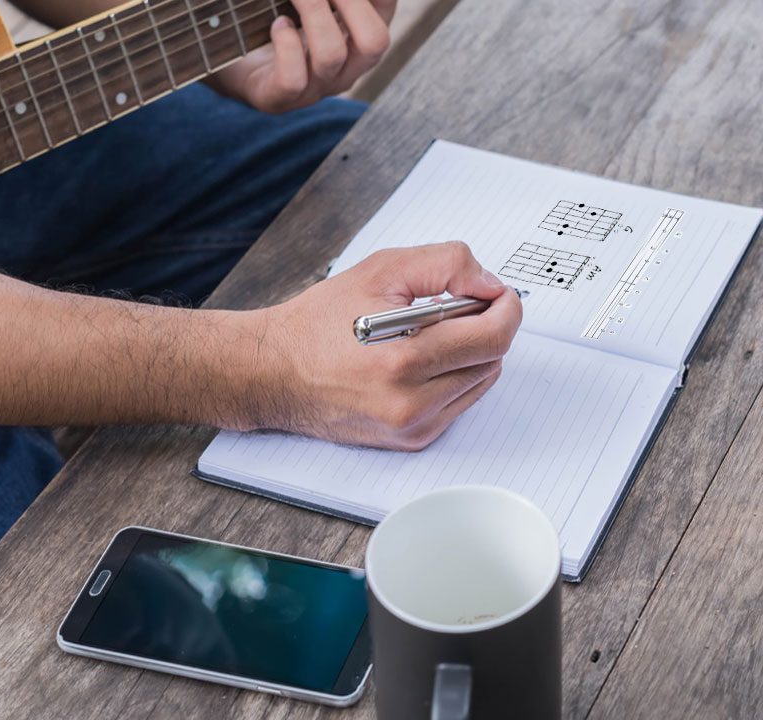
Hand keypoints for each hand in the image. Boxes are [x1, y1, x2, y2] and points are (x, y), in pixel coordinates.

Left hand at [207, 0, 394, 112]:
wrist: (243, 68)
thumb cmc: (284, 27)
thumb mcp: (315, 7)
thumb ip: (327, 0)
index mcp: (361, 41)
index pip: (385, 8)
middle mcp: (347, 70)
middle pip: (374, 42)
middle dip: (350, 1)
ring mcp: (315, 89)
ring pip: (332, 55)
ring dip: (314, 13)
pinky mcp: (280, 99)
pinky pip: (293, 78)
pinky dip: (285, 43)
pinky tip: (278, 24)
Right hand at [244, 242, 521, 449]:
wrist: (272, 373)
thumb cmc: (316, 324)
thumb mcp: (379, 272)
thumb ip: (445, 265)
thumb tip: (488, 284)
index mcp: (404, 360)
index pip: (494, 337)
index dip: (505, 308)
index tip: (495, 293)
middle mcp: (412, 403)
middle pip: (493, 359)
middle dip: (484, 326)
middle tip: (452, 308)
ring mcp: (413, 427)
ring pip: (480, 382)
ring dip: (470, 353)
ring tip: (428, 335)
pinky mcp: (411, 440)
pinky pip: (459, 404)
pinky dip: (452, 377)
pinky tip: (418, 361)